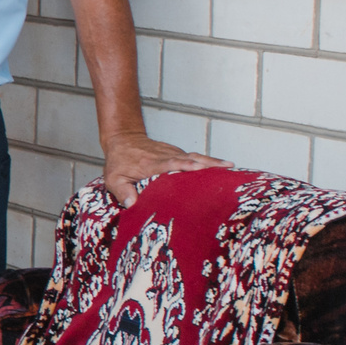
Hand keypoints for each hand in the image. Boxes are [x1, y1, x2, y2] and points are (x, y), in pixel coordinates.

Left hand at [100, 132, 222, 206]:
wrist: (123, 139)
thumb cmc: (119, 162)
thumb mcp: (114, 179)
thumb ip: (122, 191)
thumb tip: (132, 205)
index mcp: (150, 164)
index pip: (170, 164)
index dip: (184, 165)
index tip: (199, 168)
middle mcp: (166, 156)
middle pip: (189, 158)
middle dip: (208, 163)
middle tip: (228, 168)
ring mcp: (173, 153)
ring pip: (195, 156)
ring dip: (213, 162)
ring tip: (232, 167)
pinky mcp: (178, 154)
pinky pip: (195, 157)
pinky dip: (209, 162)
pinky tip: (224, 167)